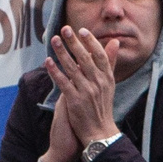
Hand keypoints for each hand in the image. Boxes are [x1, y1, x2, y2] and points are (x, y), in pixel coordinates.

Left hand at [41, 26, 118, 161]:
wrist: (100, 132)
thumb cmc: (103, 107)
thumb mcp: (110, 83)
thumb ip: (111, 62)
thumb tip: (115, 42)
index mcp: (107, 78)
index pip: (99, 55)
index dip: (90, 42)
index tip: (81, 30)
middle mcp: (98, 83)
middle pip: (85, 58)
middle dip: (74, 42)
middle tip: (65, 29)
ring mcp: (86, 92)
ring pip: (72, 68)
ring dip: (62, 52)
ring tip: (54, 40)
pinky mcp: (75, 101)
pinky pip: (63, 82)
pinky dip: (55, 71)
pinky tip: (48, 62)